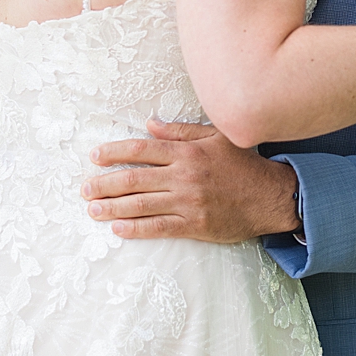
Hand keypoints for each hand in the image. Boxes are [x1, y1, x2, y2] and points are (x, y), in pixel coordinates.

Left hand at [82, 119, 300, 242]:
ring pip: (141, 205)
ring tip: (91, 209)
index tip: (94, 157)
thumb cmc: (243, 164)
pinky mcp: (195, 225)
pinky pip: (158, 228)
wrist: (272, 196)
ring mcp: (188, 202)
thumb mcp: (216, 137)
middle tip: (83, 188)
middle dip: (104, 183)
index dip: (114, 152)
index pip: (141, 150)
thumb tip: (149, 126)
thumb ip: (181, 132)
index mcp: (187, 152)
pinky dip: (135, 228)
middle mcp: (184, 176)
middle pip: (134, 179)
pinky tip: (117, 228)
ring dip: (111, 207)